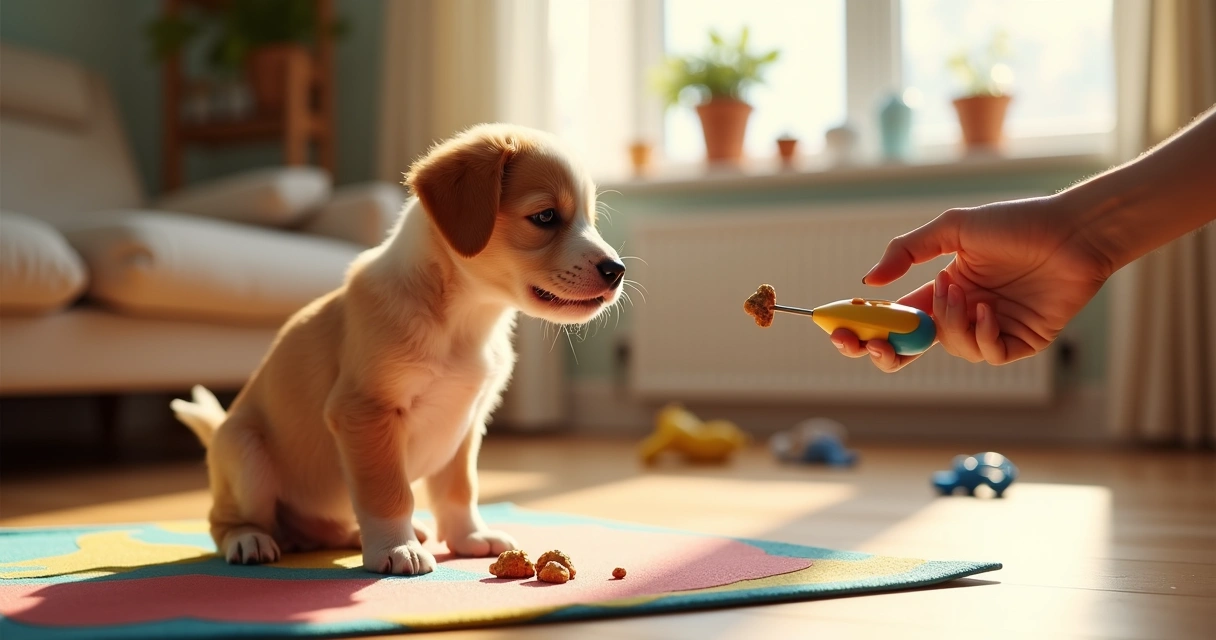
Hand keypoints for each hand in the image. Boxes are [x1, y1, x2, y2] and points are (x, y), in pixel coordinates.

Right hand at [832, 194, 1114, 371]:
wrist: (1072, 232)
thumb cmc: (1016, 223)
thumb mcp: (953, 228)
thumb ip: (907, 251)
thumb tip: (868, 282)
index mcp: (940, 288)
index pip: (894, 318)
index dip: (866, 326)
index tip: (841, 326)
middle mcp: (961, 312)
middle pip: (911, 348)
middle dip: (884, 350)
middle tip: (870, 342)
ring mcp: (988, 329)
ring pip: (949, 347)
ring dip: (948, 323)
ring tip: (964, 291)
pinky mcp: (1018, 343)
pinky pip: (986, 354)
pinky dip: (981, 334)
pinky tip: (990, 309)